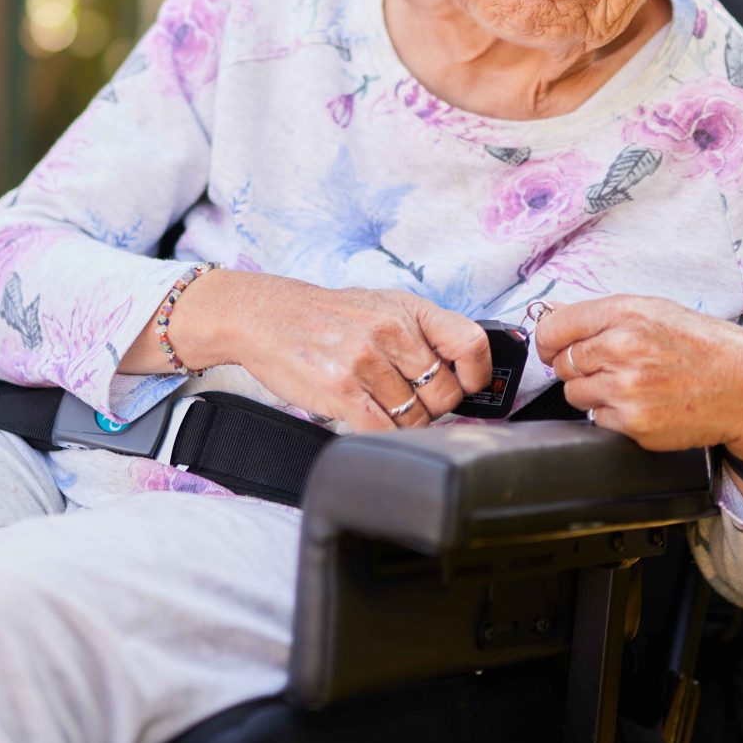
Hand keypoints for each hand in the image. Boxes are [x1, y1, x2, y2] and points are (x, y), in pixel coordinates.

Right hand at [126, 271, 492, 433]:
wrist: (265, 316)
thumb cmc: (329, 317)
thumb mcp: (381, 306)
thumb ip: (422, 333)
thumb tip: (466, 373)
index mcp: (407, 309)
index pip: (470, 343)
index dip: (476, 375)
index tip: (467, 386)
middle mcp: (389, 331)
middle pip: (445, 394)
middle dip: (432, 407)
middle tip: (409, 400)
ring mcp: (364, 361)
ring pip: (415, 419)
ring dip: (402, 422)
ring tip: (380, 404)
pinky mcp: (339, 390)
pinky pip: (383, 432)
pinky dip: (382, 435)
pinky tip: (368, 419)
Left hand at [534, 293, 742, 459]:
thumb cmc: (704, 347)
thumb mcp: (655, 311)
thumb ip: (603, 316)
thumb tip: (554, 317)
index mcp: (625, 315)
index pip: (553, 328)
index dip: (548, 340)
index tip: (552, 347)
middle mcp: (622, 349)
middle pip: (561, 363)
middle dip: (576, 366)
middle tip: (607, 366)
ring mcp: (626, 389)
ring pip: (574, 394)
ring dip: (592, 392)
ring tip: (629, 385)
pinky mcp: (634, 424)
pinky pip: (598, 420)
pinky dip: (613, 415)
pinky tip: (642, 404)